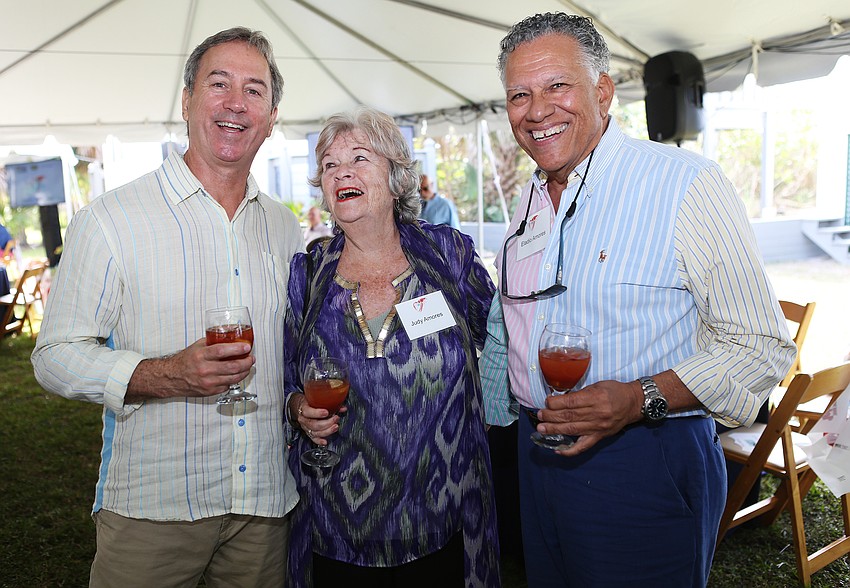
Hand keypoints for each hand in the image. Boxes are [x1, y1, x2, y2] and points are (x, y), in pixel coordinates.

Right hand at [126, 338, 254, 401]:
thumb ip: (213, 342)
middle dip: (246, 362)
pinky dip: (234, 379)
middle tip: (251, 358)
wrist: (171, 378)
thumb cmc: (185, 361)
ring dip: (244, 371)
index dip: (237, 349)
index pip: (222, 351)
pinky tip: (236, 374)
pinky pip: (228, 385)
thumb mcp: (197, 346)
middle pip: (232, 367)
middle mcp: (204, 370)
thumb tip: (230, 336)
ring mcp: (208, 382)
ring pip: (233, 378)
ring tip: (248, 365)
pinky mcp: (210, 391)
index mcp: (201, 356)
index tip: (247, 347)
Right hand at [288, 392, 345, 445]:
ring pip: (315, 432)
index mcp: (304, 409)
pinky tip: (325, 442)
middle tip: (336, 418)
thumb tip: (342, 408)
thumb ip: (329, 403)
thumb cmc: (309, 403)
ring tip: (335, 427)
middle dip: (326, 423)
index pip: (308, 412)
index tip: (326, 412)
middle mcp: (304, 419)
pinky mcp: (309, 433)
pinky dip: (319, 441)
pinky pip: (313, 439)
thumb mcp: (316, 399)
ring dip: (327, 431)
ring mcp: (306, 427)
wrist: (301, 407)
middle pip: (313, 424)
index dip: (317, 413)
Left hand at [535, 379, 642, 455]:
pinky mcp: (599, 437)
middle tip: (539, 416)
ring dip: (555, 430)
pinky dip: (570, 450)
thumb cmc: (615, 391)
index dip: (555, 403)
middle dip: (551, 416)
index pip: (571, 402)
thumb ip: (580, 393)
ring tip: (541, 429)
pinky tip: (558, 450)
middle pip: (569, 416)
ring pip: (572, 430)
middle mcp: (597, 414)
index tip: (546, 402)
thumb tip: (560, 399)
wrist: (634, 403)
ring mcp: (598, 427)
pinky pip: (583, 446)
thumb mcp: (598, 385)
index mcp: (596, 398)